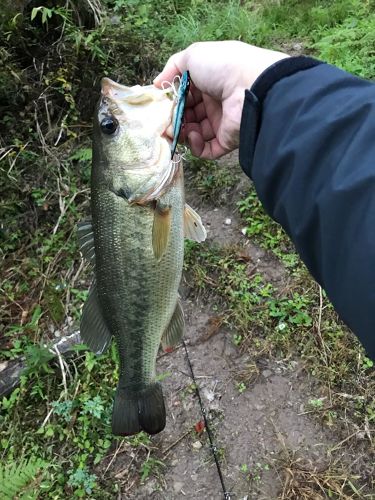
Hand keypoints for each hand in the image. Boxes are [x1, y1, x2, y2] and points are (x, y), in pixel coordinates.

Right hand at [154, 41, 288, 158]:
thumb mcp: (192, 56)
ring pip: (195, 133)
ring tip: (175, 130)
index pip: (186, 95)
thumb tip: (157, 84)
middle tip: (165, 122)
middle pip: (189, 115)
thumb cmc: (222, 66)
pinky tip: (192, 136)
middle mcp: (216, 103)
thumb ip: (172, 68)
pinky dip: (195, 146)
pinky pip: (206, 150)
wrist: (250, 86)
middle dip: (174, 119)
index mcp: (210, 82)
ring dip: (182, 133)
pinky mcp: (226, 141)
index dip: (173, 100)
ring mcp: (222, 123)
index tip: (163, 104)